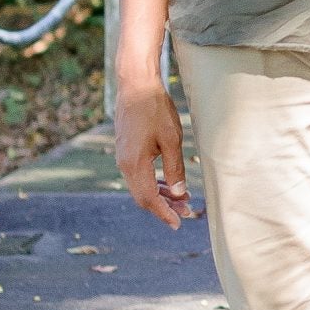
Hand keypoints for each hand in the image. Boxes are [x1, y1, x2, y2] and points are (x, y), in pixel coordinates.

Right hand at [114, 79, 193, 227]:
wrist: (135, 85)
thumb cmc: (155, 109)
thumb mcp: (172, 140)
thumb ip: (175, 169)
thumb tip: (179, 194)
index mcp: (134, 164)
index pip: (148, 199)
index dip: (164, 213)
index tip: (178, 223)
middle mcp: (124, 163)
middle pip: (142, 196)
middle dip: (164, 207)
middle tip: (187, 213)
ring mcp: (123, 156)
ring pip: (140, 186)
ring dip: (160, 195)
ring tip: (182, 200)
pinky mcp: (126, 150)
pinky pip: (138, 174)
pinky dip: (154, 182)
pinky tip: (169, 183)